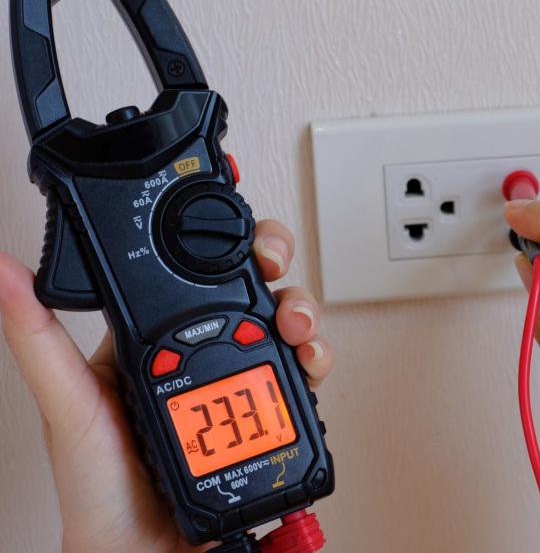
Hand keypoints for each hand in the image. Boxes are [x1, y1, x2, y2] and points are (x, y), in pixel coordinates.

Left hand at [0, 220, 331, 552]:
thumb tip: (5, 275)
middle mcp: (200, 355)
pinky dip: (316, 363)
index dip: (228, 249)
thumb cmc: (95, 489)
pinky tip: (308, 364)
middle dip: (279, 279)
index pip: (196, 276)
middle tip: (278, 281)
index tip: (247, 244)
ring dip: (304, 316)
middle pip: (254, 294)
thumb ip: (39, 340)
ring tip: (297, 330)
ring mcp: (237, 384)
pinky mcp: (267, 416)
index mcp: (152, 340)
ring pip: (285, 329)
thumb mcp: (67, 404)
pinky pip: (300, 378)